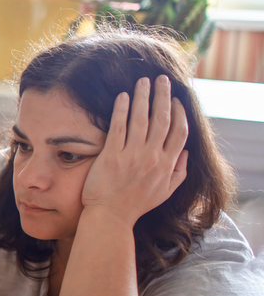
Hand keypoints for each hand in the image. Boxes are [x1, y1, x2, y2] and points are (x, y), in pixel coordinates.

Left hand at [81, 75, 188, 226]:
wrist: (110, 216)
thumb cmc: (136, 204)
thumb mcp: (165, 192)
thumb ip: (179, 172)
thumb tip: (185, 152)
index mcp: (167, 165)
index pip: (179, 132)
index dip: (179, 112)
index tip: (175, 99)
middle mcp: (152, 158)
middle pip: (162, 119)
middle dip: (163, 95)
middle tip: (162, 79)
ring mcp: (132, 156)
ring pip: (141, 118)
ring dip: (143, 96)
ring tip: (143, 81)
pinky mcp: (111, 156)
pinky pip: (118, 127)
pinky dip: (122, 109)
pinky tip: (123, 96)